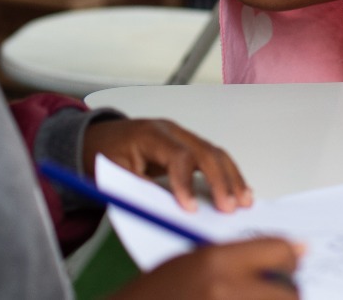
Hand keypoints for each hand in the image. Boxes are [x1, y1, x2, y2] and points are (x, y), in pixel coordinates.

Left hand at [83, 117, 252, 212]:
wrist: (99, 137)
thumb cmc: (105, 155)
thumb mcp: (113, 174)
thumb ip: (140, 190)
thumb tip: (168, 211)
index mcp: (151, 135)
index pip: (178, 156)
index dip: (187, 184)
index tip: (191, 210)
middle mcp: (172, 131)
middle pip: (206, 152)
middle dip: (221, 181)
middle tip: (230, 208)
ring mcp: (183, 136)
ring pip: (216, 153)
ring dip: (232, 178)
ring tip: (244, 201)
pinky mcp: (189, 144)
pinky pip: (214, 156)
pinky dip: (228, 174)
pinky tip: (239, 189)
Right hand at [114, 237, 302, 298]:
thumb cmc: (157, 294)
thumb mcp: (193, 261)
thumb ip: (239, 257)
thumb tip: (294, 252)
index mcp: (217, 262)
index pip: (280, 252)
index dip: (288, 259)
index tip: (288, 266)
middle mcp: (224, 290)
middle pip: (288, 291)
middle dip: (285, 292)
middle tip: (272, 292)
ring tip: (248, 298)